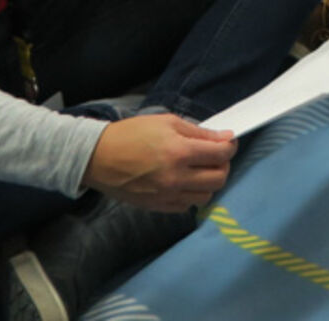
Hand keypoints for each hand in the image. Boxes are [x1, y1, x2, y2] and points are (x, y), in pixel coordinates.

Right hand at [84, 114, 235, 211]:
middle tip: (215, 156)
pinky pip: (187, 206)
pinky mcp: (158, 206)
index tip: (228, 142)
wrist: (98, 157)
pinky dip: (191, 194)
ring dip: (209, 182)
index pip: (221, 154)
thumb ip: (199, 132)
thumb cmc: (131, 134)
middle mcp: (176, 177)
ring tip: (200, 169)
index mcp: (180, 152)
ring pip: (206, 195)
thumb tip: (225, 138)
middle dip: (223, 165)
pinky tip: (184, 182)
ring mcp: (167, 195)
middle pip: (219, 178)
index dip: (230, 147)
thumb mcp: (167, 122)